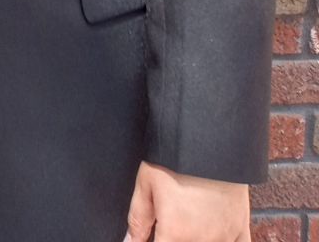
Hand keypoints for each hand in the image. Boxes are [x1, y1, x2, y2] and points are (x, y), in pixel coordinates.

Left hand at [125, 161, 249, 241]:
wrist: (212, 139)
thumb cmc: (176, 157)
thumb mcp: (147, 181)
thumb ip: (138, 217)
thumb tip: (131, 241)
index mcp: (175, 232)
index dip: (155, 240)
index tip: (155, 233)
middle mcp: (200, 240)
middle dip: (175, 236)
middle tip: (171, 218)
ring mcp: (224, 237)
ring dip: (194, 238)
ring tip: (189, 220)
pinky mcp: (240, 228)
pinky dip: (224, 241)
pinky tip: (212, 231)